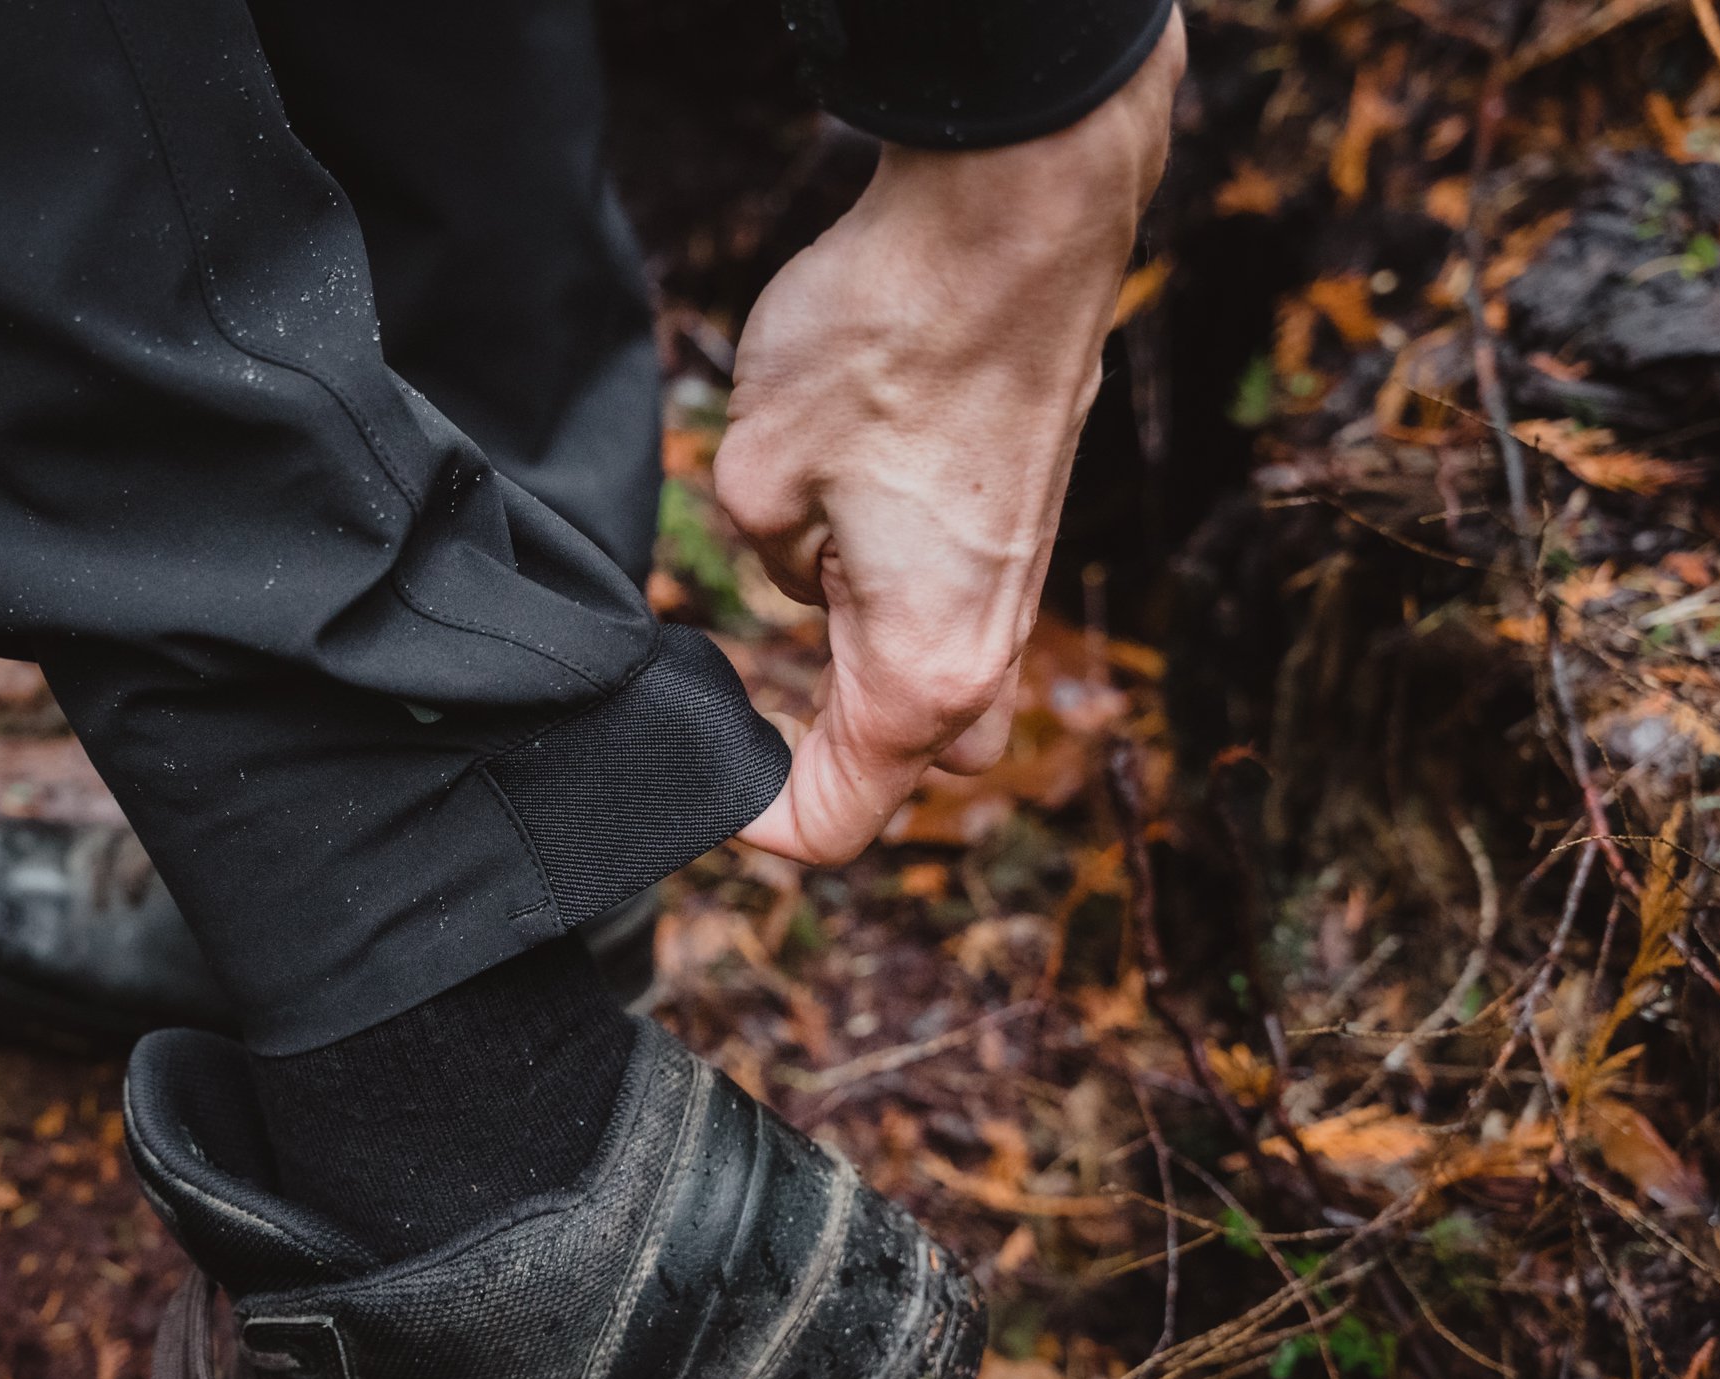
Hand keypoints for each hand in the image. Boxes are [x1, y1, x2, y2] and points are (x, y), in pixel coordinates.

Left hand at [717, 11, 1183, 864]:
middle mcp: (989, 646)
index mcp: (922, 671)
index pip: (839, 817)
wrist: (1012, 217)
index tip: (697, 778)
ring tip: (782, 594)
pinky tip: (838, 523)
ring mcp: (1019, 583)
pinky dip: (894, 599)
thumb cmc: (886, 344)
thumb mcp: (755, 477)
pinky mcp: (1022, 522)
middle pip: (904, 766)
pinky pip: (954, 607)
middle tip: (739, 699)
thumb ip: (768, 564)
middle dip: (822, 754)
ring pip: (934, 682)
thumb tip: (806, 570)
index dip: (753, 821)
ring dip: (859, 665)